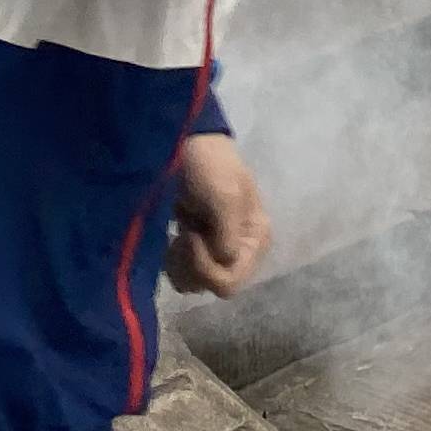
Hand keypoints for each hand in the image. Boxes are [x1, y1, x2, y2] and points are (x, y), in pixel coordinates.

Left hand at [165, 133, 270, 295]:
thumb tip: (224, 263)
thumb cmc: (210, 165)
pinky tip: (174, 238)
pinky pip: (187, 274)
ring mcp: (221, 251)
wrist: (188, 144)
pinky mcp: (201, 249)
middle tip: (182, 235)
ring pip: (198, 284)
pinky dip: (176, 262)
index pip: (231, 282)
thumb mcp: (224, 195)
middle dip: (192, 265)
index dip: (205, 267)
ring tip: (177, 236)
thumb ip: (227, 233)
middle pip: (214, 286)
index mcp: (256, 240)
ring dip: (182, 265)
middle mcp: (242, 252)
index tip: (190, 236)